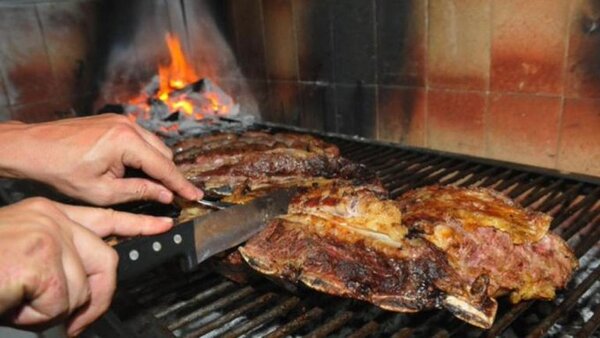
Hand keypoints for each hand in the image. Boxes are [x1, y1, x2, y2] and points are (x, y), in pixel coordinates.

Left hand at [0, 114, 201, 204]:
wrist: (31, 147)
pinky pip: (140, 139)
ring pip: (154, 146)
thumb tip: (165, 195)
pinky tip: (131, 170)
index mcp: (126, 141)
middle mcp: (128, 126)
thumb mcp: (102, 191)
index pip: (164, 167)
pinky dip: (142, 155)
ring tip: (145, 185)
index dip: (181, 184)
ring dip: (154, 165)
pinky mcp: (114, 121)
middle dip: (168, 175)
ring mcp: (121, 120)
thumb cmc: (60, 170)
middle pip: (164, 154)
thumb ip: (139, 191)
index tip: (195, 195)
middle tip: (169, 196)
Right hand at [0, 197, 173, 335]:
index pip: (104, 217)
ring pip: (81, 289)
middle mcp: (50, 217)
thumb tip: (87, 284)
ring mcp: (47, 233)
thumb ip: (59, 261)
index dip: (136, 224)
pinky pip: (61, 302)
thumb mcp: (23, 260)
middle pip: (106, 260)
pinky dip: (37, 317)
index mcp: (47, 214)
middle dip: (97, 299)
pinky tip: (11, 303)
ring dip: (51, 313)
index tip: (163, 224)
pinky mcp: (39, 256)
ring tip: (18, 305)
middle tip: (78, 325)